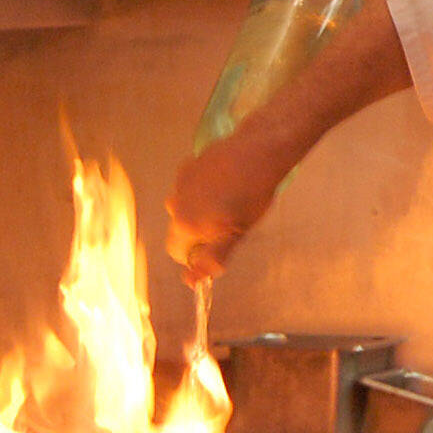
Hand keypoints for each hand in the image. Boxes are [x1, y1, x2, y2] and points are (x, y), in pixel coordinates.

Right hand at [164, 130, 285, 282]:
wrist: (257, 151)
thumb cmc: (251, 197)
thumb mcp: (235, 234)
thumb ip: (212, 258)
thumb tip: (191, 281)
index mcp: (185, 225)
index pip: (177, 252)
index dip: (196, 254)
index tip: (217, 245)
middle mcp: (175, 204)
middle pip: (180, 228)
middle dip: (198, 231)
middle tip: (228, 222)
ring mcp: (180, 183)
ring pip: (185, 207)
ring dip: (199, 210)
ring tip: (228, 200)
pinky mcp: (188, 166)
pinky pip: (190, 188)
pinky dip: (201, 190)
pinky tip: (225, 182)